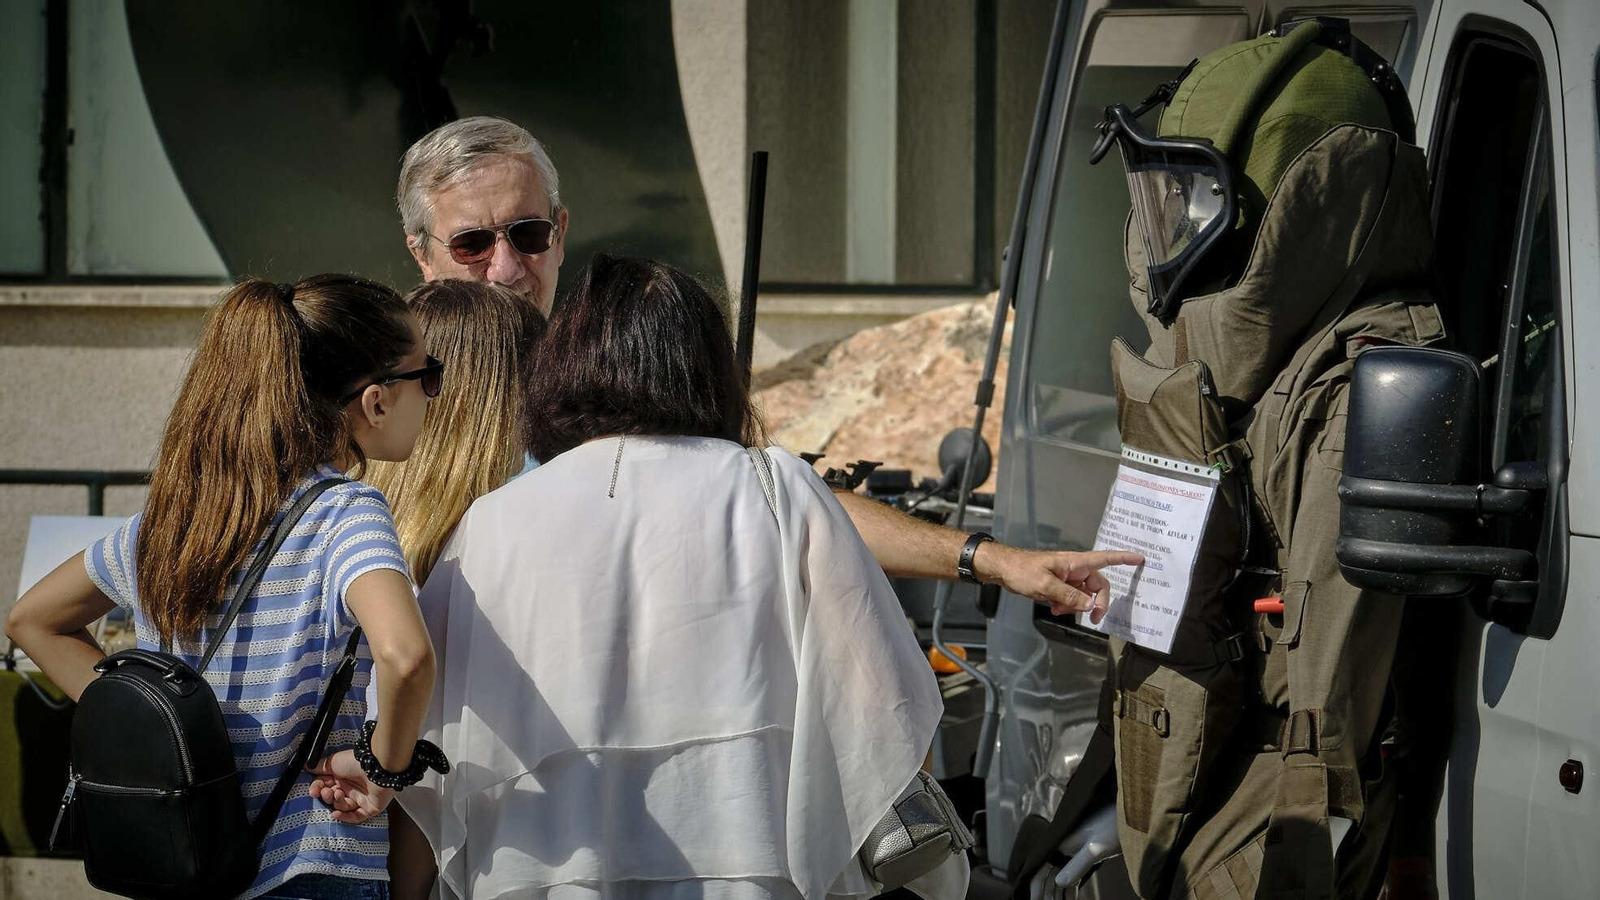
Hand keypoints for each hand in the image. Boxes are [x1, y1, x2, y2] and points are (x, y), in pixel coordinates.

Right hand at [306, 749, 394, 823]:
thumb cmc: (356, 761)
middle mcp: (351, 787)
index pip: (325, 787)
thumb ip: (319, 767)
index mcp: (342, 776)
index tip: (314, 791)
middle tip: (327, 792)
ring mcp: (361, 797)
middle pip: (333, 798)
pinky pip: (356, 817)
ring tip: (338, 794)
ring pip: (343, 807)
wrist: (376, 765)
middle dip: (327, 796)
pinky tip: (336, 814)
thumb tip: (306, 766)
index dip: (318, 790)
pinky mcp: (370, 807)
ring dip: (337, 802)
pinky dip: (345, 817)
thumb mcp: (333, 762)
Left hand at [974, 544, 1143, 622]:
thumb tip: (1091, 606)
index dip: (1124, 558)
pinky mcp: (1059, 586)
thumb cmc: (1023, 570)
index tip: (1141, 558)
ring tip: (1058, 610)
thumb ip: (1069, 596)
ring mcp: (1067, 578)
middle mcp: (1075, 570)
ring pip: (1084, 595)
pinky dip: (1066, 606)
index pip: (1106, 559)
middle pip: (1098, 586)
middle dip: (1097, 603)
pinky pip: (1071, 598)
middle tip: (1093, 620)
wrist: (1003, 570)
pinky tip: (1053, 609)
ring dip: (1076, 606)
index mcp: (1075, 562)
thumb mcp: (1045, 584)